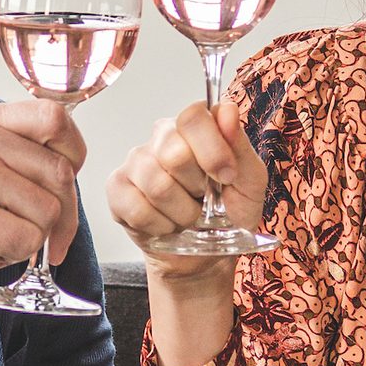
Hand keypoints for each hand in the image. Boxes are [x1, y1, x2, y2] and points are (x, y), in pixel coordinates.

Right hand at [0, 100, 84, 317]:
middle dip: (61, 214)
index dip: (73, 153)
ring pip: (49, 210)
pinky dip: (16, 256)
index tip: (63, 181)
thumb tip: (70, 164)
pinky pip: (29, 240)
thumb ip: (10, 151)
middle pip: (59, 172)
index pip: (54, 117)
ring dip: (33, 237)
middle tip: (38, 232)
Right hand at [107, 100, 267, 280]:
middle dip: (197, 188)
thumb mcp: (249, 182)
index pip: (193, 116)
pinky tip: (167, 224)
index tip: (226, 176)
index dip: (212, 150)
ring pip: (156, 185)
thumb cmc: (230, 214)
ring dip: (181, 212)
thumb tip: (226, 110)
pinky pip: (136, 208)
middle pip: (173, 153)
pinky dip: (160, 226)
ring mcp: (135, 161)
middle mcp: (162, 137)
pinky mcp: (117, 188)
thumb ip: (240, 145)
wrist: (205, 255)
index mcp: (195, 127)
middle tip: (204, 199)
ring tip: (188, 216)